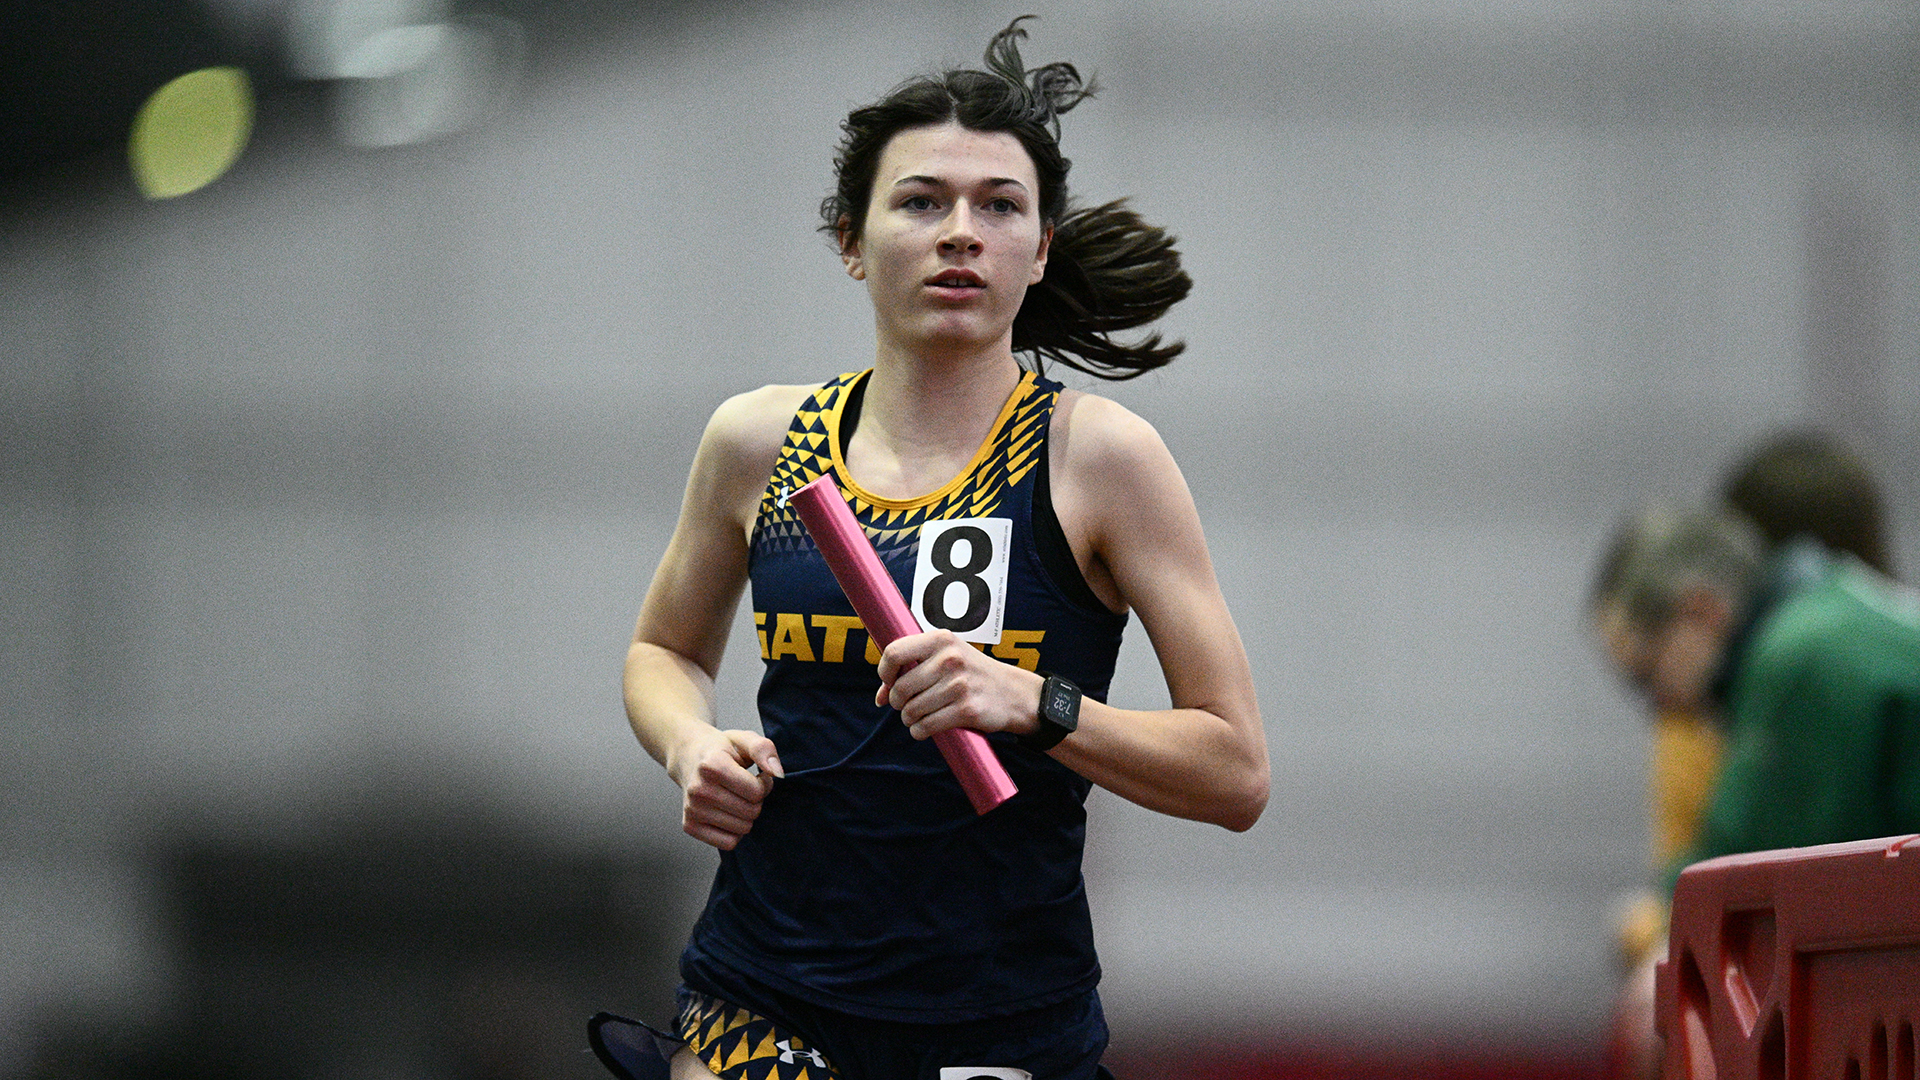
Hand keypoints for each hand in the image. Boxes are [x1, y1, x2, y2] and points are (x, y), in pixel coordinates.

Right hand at [670, 729, 782, 850]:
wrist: (689, 756)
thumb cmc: (720, 750)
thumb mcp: (744, 739)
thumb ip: (764, 749)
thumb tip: (777, 773)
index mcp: (712, 766)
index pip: (756, 792)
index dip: (764, 784)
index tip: (756, 776)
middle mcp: (699, 790)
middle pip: (751, 812)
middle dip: (756, 800)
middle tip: (745, 787)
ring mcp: (692, 810)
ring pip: (742, 829)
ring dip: (746, 815)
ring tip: (735, 797)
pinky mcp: (690, 826)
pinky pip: (728, 843)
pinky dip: (734, 831)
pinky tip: (728, 813)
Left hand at [875, 630, 1041, 740]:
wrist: (1013, 692)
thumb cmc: (973, 673)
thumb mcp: (947, 657)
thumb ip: (912, 668)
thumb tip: (881, 697)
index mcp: (942, 639)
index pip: (894, 653)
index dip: (884, 672)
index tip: (890, 683)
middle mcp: (950, 659)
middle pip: (900, 688)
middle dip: (898, 702)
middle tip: (908, 704)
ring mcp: (959, 685)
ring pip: (911, 711)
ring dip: (910, 719)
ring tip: (920, 716)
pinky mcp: (966, 710)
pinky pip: (926, 726)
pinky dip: (919, 731)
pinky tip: (926, 727)